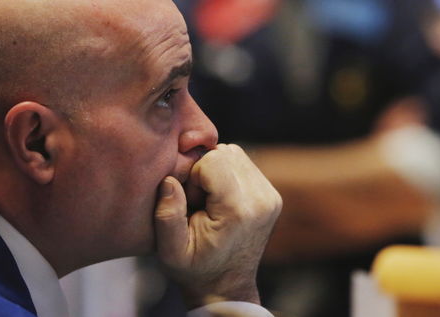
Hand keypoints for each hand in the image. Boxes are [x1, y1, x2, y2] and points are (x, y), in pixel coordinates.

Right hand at [154, 143, 281, 307]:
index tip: (191, 201)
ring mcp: (271, 196)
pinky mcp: (273, 195)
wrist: (227, 286)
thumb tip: (170, 180)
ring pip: (236, 154)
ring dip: (217, 170)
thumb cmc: (196, 269)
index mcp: (238, 211)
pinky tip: (221, 199)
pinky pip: (244, 164)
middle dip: (206, 170)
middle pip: (226, 152)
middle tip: (200, 201)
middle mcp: (261, 200)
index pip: (213, 160)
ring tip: (210, 200)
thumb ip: (167, 215)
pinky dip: (229, 174)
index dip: (194, 175)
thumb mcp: (170, 251)